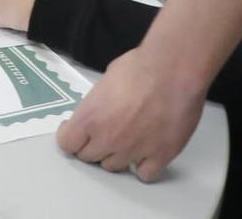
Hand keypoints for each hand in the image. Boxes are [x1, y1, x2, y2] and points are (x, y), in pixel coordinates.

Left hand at [56, 45, 207, 182]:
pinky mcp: (159, 157)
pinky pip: (144, 174)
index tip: (76, 130)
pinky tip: (145, 153)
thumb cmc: (140, 67)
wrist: (174, 71)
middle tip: (103, 132)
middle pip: (89, 157)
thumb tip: (100, 110)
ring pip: (114, 167)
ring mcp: (133, 151)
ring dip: (116, 155)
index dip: (71, 136)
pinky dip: (143, 166)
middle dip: (92, 145)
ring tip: (126, 139)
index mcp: (90, 118)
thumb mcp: (105, 80)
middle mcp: (108, 139)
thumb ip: (97, 104)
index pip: (67, 143)